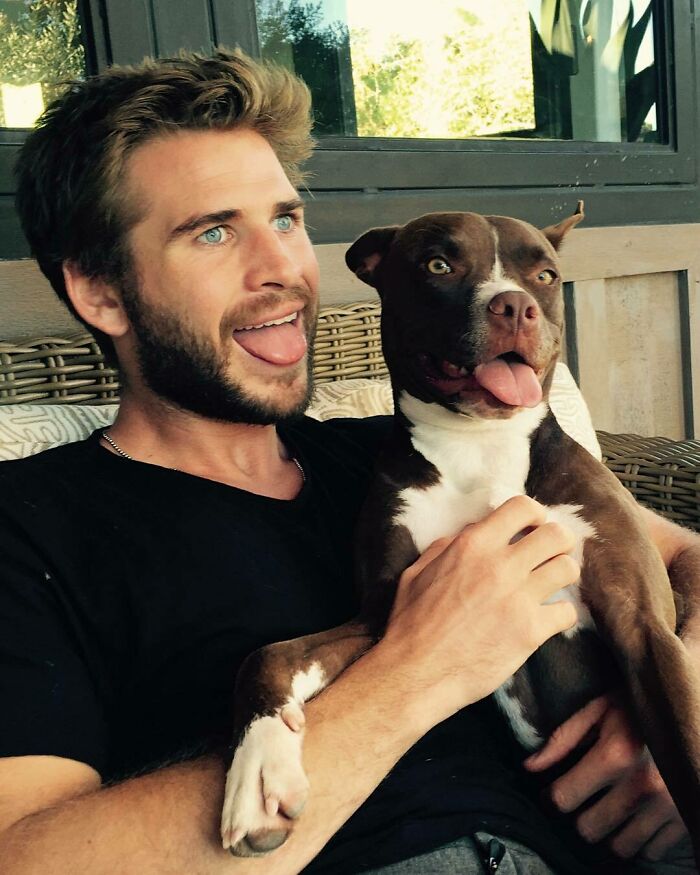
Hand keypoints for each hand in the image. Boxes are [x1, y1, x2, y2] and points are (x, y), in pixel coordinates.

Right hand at [379, 495, 579, 718]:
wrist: (416, 672)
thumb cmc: (412, 623)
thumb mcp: (417, 571)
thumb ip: (446, 547)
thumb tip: (472, 532)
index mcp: (472, 545)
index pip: (522, 507)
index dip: (535, 515)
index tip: (533, 527)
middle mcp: (499, 565)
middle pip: (556, 535)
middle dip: (558, 542)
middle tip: (549, 556)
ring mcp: (518, 598)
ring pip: (567, 569)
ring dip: (562, 575)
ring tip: (550, 585)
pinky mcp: (530, 631)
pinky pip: (567, 611)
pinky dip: (560, 615)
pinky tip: (547, 619)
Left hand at [524, 693, 687, 861]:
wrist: (691, 709)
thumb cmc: (640, 705)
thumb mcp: (600, 709)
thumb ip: (563, 738)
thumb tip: (529, 767)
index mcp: (615, 755)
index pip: (564, 798)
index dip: (552, 796)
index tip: (553, 793)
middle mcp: (640, 786)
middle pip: (589, 829)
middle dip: (580, 816)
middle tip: (585, 801)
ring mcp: (667, 806)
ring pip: (620, 846)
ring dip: (610, 831)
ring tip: (610, 809)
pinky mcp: (685, 818)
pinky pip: (652, 850)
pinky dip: (641, 839)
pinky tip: (637, 816)